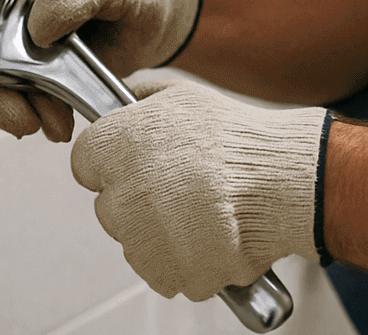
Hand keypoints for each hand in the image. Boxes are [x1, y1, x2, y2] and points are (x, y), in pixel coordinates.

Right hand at [0, 0, 201, 142]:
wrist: (163, 7)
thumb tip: (35, 32)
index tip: (4, 70)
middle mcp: (14, 2)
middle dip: (0, 93)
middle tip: (25, 119)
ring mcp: (27, 37)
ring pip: (3, 81)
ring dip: (22, 110)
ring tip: (55, 125)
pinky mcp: (45, 66)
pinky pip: (30, 94)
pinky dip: (41, 114)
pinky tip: (59, 124)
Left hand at [73, 75, 328, 300]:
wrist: (282, 183)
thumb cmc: (238, 140)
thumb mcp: (184, 95)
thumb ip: (142, 96)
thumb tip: (124, 96)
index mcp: (115, 147)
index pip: (85, 164)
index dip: (113, 163)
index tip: (140, 162)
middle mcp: (119, 195)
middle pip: (110, 207)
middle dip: (138, 201)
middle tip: (181, 187)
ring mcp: (142, 240)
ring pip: (136, 243)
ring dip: (162, 234)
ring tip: (203, 211)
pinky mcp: (167, 273)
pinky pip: (165, 271)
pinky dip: (186, 261)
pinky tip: (212, 235)